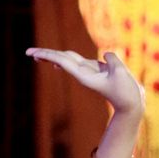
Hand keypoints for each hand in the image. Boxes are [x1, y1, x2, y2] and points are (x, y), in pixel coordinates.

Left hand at [26, 47, 144, 116]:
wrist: (131, 105)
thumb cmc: (126, 92)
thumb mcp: (121, 73)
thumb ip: (112, 61)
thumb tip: (106, 54)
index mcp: (85, 75)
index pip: (63, 61)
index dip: (48, 54)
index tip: (33, 54)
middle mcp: (84, 73)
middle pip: (61, 59)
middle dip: (45, 55)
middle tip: (27, 52)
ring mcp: (90, 71)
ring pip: (68, 59)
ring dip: (53, 56)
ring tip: (37, 55)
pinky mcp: (98, 70)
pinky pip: (80, 61)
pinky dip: (67, 58)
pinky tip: (56, 62)